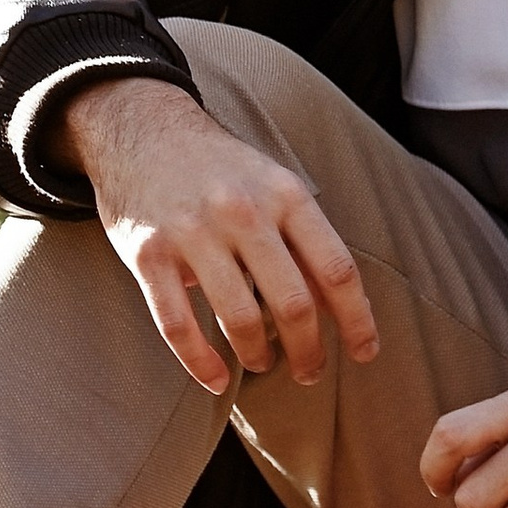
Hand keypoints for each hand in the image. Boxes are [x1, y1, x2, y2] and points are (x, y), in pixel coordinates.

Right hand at [60, 77, 378, 393]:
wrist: (142, 128)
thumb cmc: (221, 168)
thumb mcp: (272, 184)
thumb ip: (303, 238)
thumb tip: (341, 306)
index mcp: (285, 194)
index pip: (335, 268)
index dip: (357, 319)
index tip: (365, 353)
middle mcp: (243, 212)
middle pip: (293, 303)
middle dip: (308, 350)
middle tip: (310, 372)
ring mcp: (193, 232)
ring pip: (239, 318)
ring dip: (257, 355)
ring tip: (262, 364)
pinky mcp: (149, 254)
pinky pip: (177, 325)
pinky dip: (200, 362)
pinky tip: (216, 379)